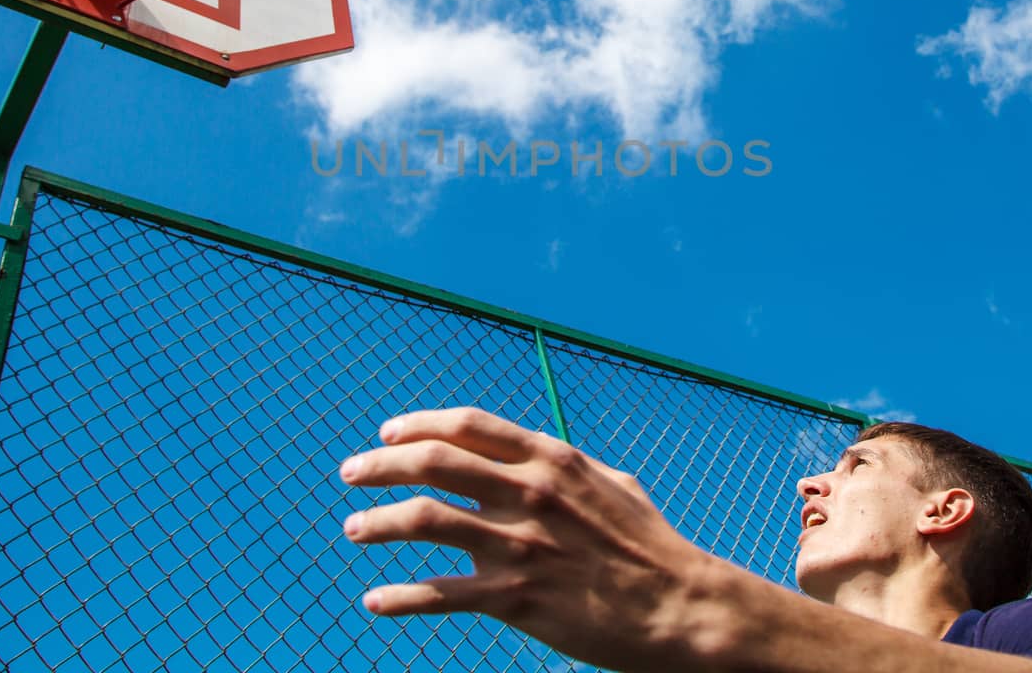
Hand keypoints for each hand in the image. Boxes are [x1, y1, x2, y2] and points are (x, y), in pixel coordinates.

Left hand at [339, 407, 725, 671]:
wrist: (680, 606)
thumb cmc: (649, 545)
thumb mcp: (610, 483)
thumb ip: (563, 466)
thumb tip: (533, 454)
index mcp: (550, 458)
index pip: (467, 426)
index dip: (418, 424)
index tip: (388, 433)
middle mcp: (528, 492)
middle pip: (430, 463)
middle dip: (379, 465)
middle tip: (351, 473)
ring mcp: (519, 544)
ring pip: (422, 520)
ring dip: (376, 523)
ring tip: (354, 530)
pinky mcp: (516, 598)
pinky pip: (439, 594)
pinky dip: (399, 597)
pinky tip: (376, 601)